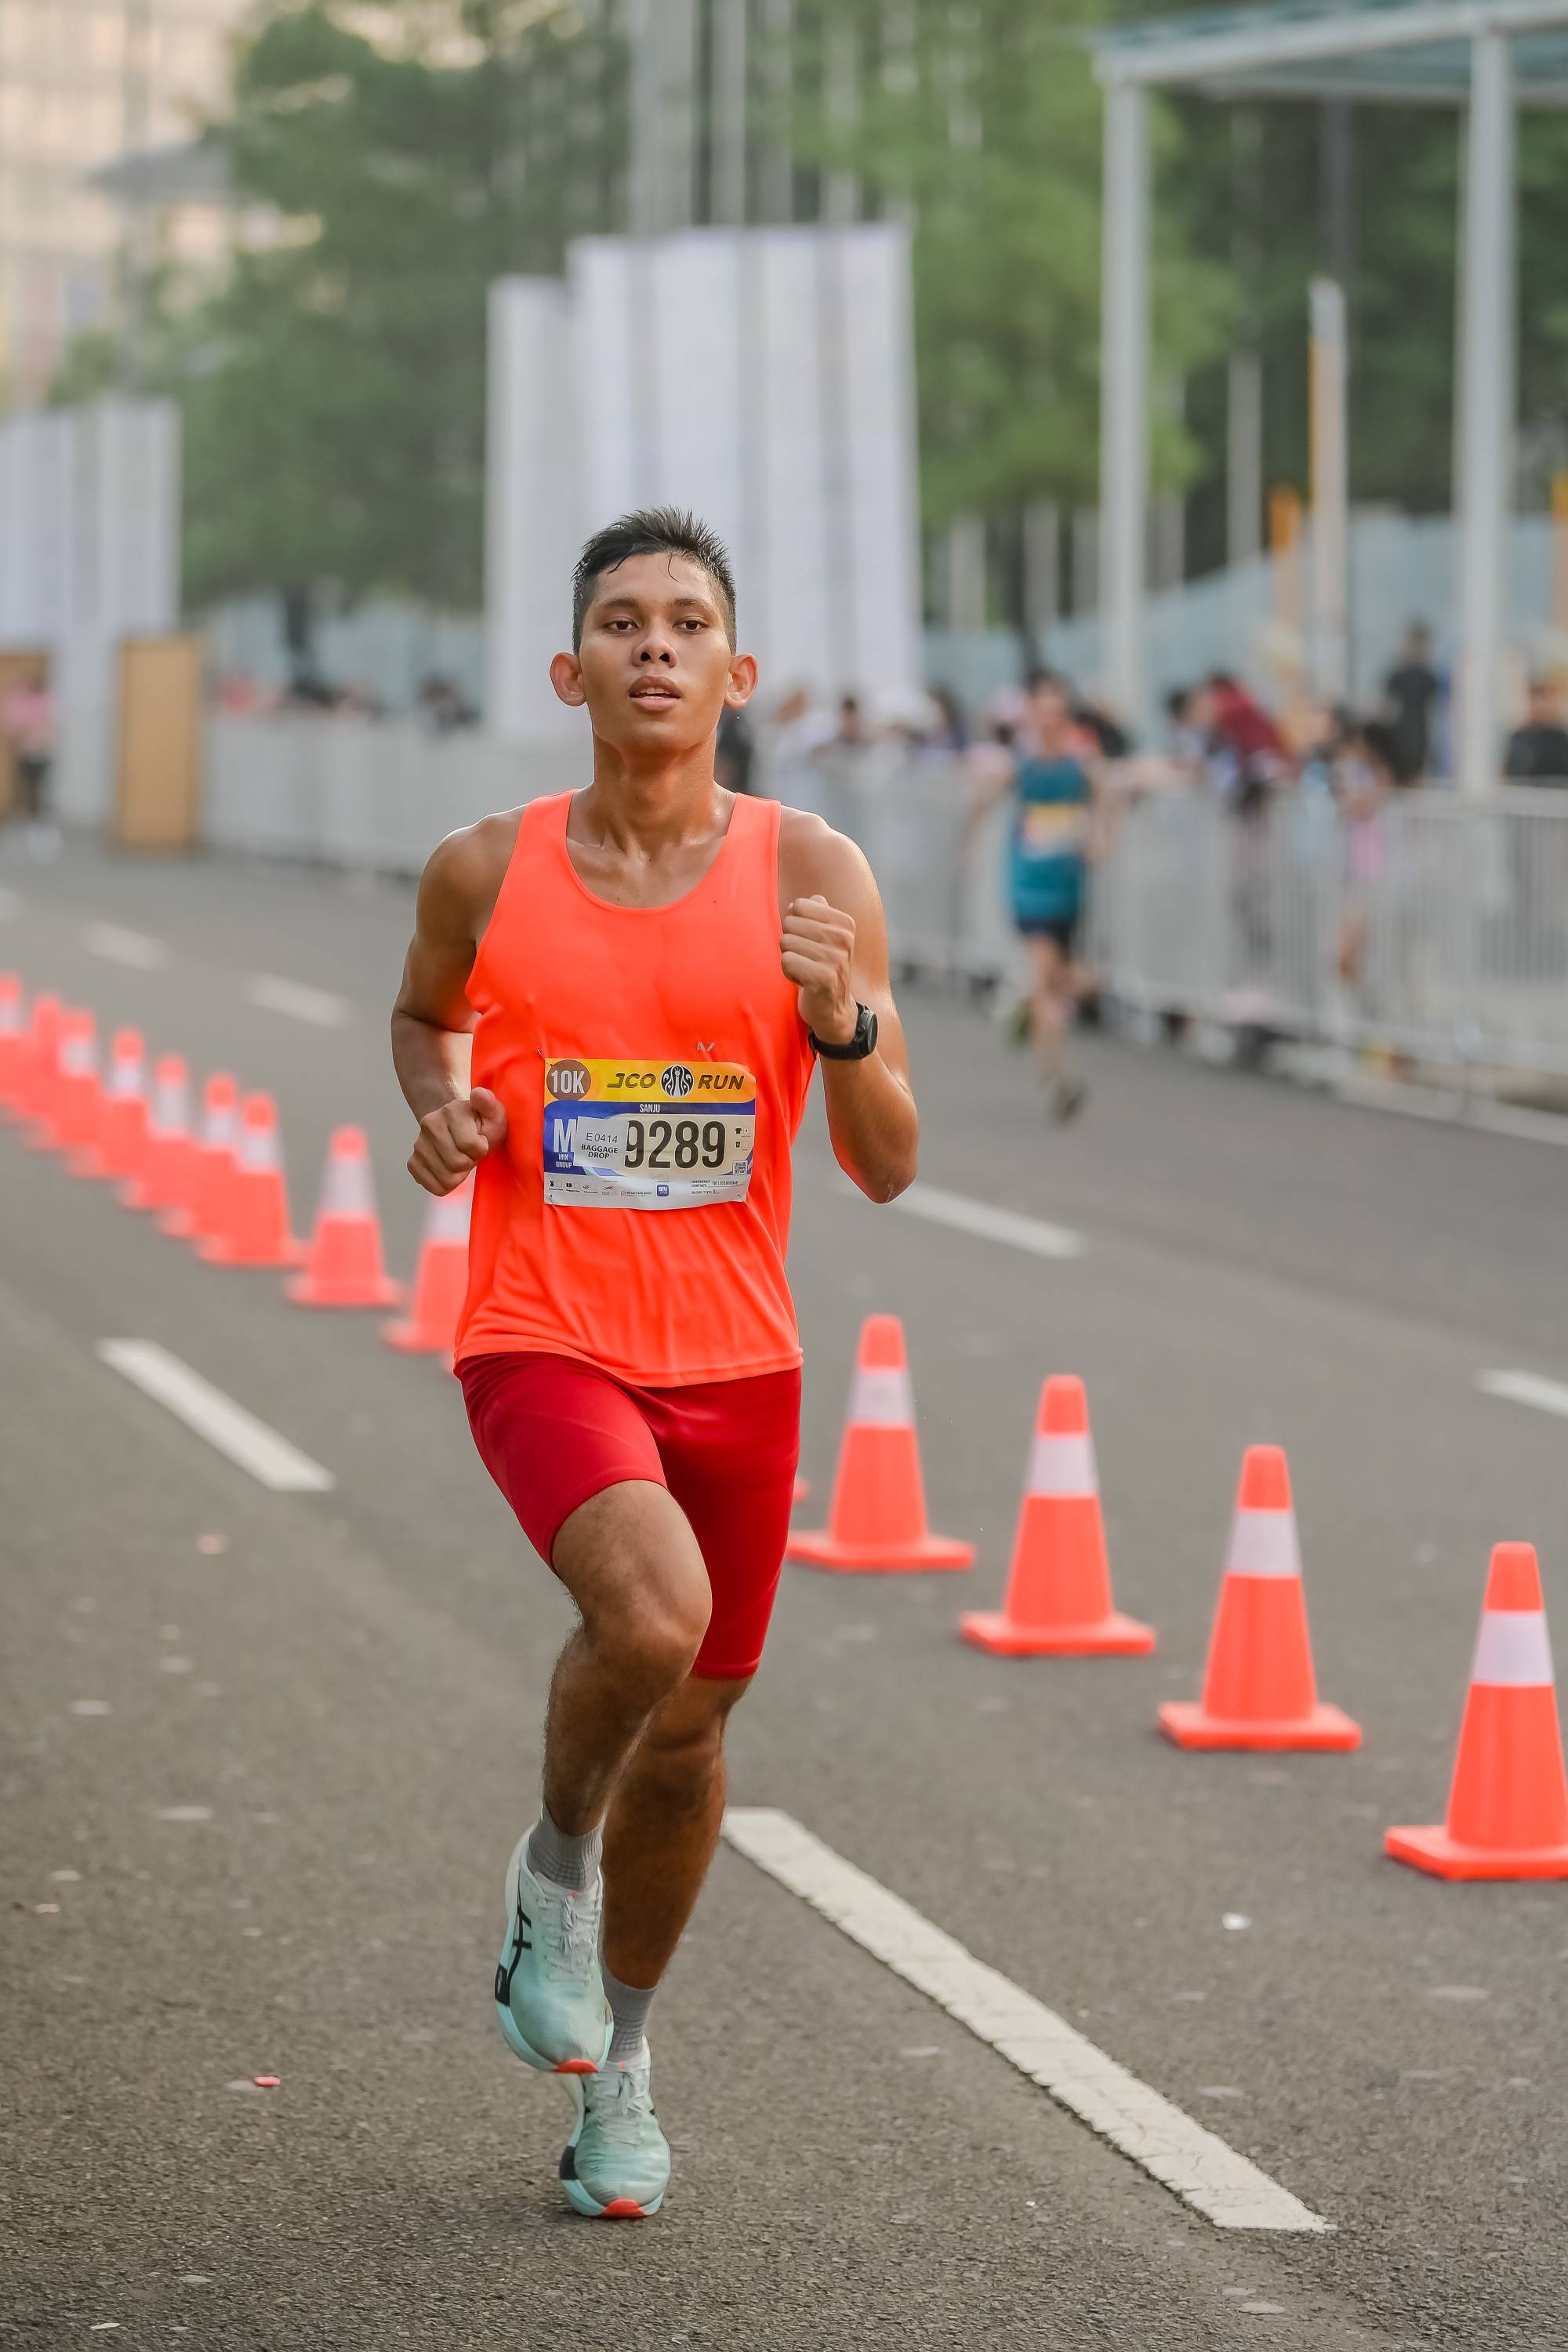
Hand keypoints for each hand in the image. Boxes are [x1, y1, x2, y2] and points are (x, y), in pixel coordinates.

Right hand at [408, 1085, 506, 1195]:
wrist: (455, 1129)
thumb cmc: (480, 1125)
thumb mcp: (493, 1113)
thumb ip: (489, 1104)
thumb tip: (479, 1094)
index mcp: (451, 1111)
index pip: (471, 1146)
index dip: (481, 1150)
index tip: (480, 1142)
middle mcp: (429, 1125)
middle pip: (457, 1163)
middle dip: (470, 1162)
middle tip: (470, 1152)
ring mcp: (418, 1145)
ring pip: (446, 1179)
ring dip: (459, 1175)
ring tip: (460, 1158)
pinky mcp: (413, 1163)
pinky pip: (434, 1187)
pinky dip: (447, 1184)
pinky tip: (449, 1169)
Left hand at [781, 894, 857, 1046]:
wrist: (834, 1008)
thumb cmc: (822, 967)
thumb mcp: (823, 936)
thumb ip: (811, 913)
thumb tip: (794, 905)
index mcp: (845, 923)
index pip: (799, 905)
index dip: (796, 925)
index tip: (810, 943)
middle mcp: (844, 938)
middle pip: (790, 922)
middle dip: (790, 942)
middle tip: (806, 959)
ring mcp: (836, 959)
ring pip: (786, 942)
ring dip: (790, 959)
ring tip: (806, 970)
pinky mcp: (823, 978)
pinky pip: (786, 961)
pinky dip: (789, 973)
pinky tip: (804, 981)